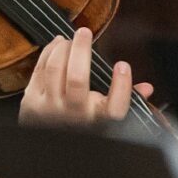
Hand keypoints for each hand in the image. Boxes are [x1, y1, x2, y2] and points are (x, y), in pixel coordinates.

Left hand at [18, 26, 152, 126]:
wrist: (45, 146)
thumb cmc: (81, 125)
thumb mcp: (105, 119)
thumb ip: (124, 101)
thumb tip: (147, 88)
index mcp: (98, 121)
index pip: (116, 107)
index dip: (122, 86)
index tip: (122, 65)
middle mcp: (74, 115)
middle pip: (77, 79)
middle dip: (81, 50)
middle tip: (84, 32)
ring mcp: (49, 108)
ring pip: (55, 71)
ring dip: (62, 49)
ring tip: (69, 39)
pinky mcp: (31, 101)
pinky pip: (40, 70)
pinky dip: (49, 53)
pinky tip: (57, 44)